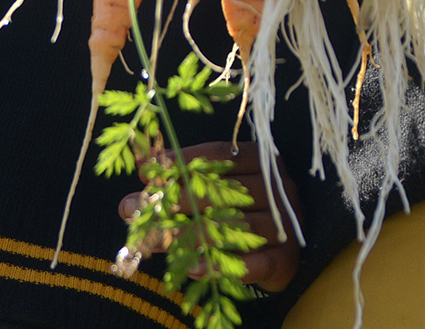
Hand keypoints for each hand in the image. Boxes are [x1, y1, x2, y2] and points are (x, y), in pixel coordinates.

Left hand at [116, 141, 300, 290]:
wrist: (284, 254)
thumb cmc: (243, 212)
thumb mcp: (222, 188)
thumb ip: (189, 178)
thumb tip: (144, 168)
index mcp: (263, 162)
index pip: (220, 155)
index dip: (181, 162)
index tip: (146, 174)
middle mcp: (278, 190)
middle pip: (224, 191)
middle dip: (177, 199)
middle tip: (138, 208)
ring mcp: (286, 225)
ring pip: (236, 227)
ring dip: (191, 235)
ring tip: (156, 240)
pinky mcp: (286, 260)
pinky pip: (254, 263)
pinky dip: (223, 266)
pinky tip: (194, 268)